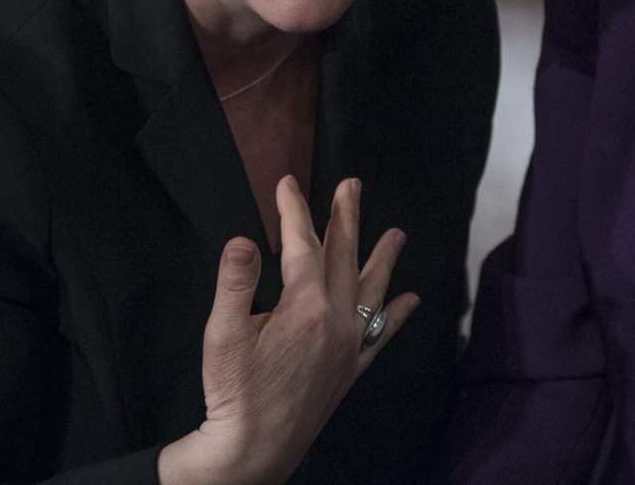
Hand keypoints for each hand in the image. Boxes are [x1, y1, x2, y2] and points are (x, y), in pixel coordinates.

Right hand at [157, 177, 417, 484]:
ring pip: (371, 290)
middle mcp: (336, 321)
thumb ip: (234, 283)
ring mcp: (348, 346)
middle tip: (351, 185)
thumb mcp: (223, 335)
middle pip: (344, 257)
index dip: (294, 212)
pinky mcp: (350, 369)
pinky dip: (397, 315)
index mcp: (305, 308)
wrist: (253, 450)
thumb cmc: (233, 393)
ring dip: (383, 258)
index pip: (302, 246)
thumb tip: (243, 240)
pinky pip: (381, 335)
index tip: (287, 184)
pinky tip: (410, 300)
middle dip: (346, 218)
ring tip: (397, 234)